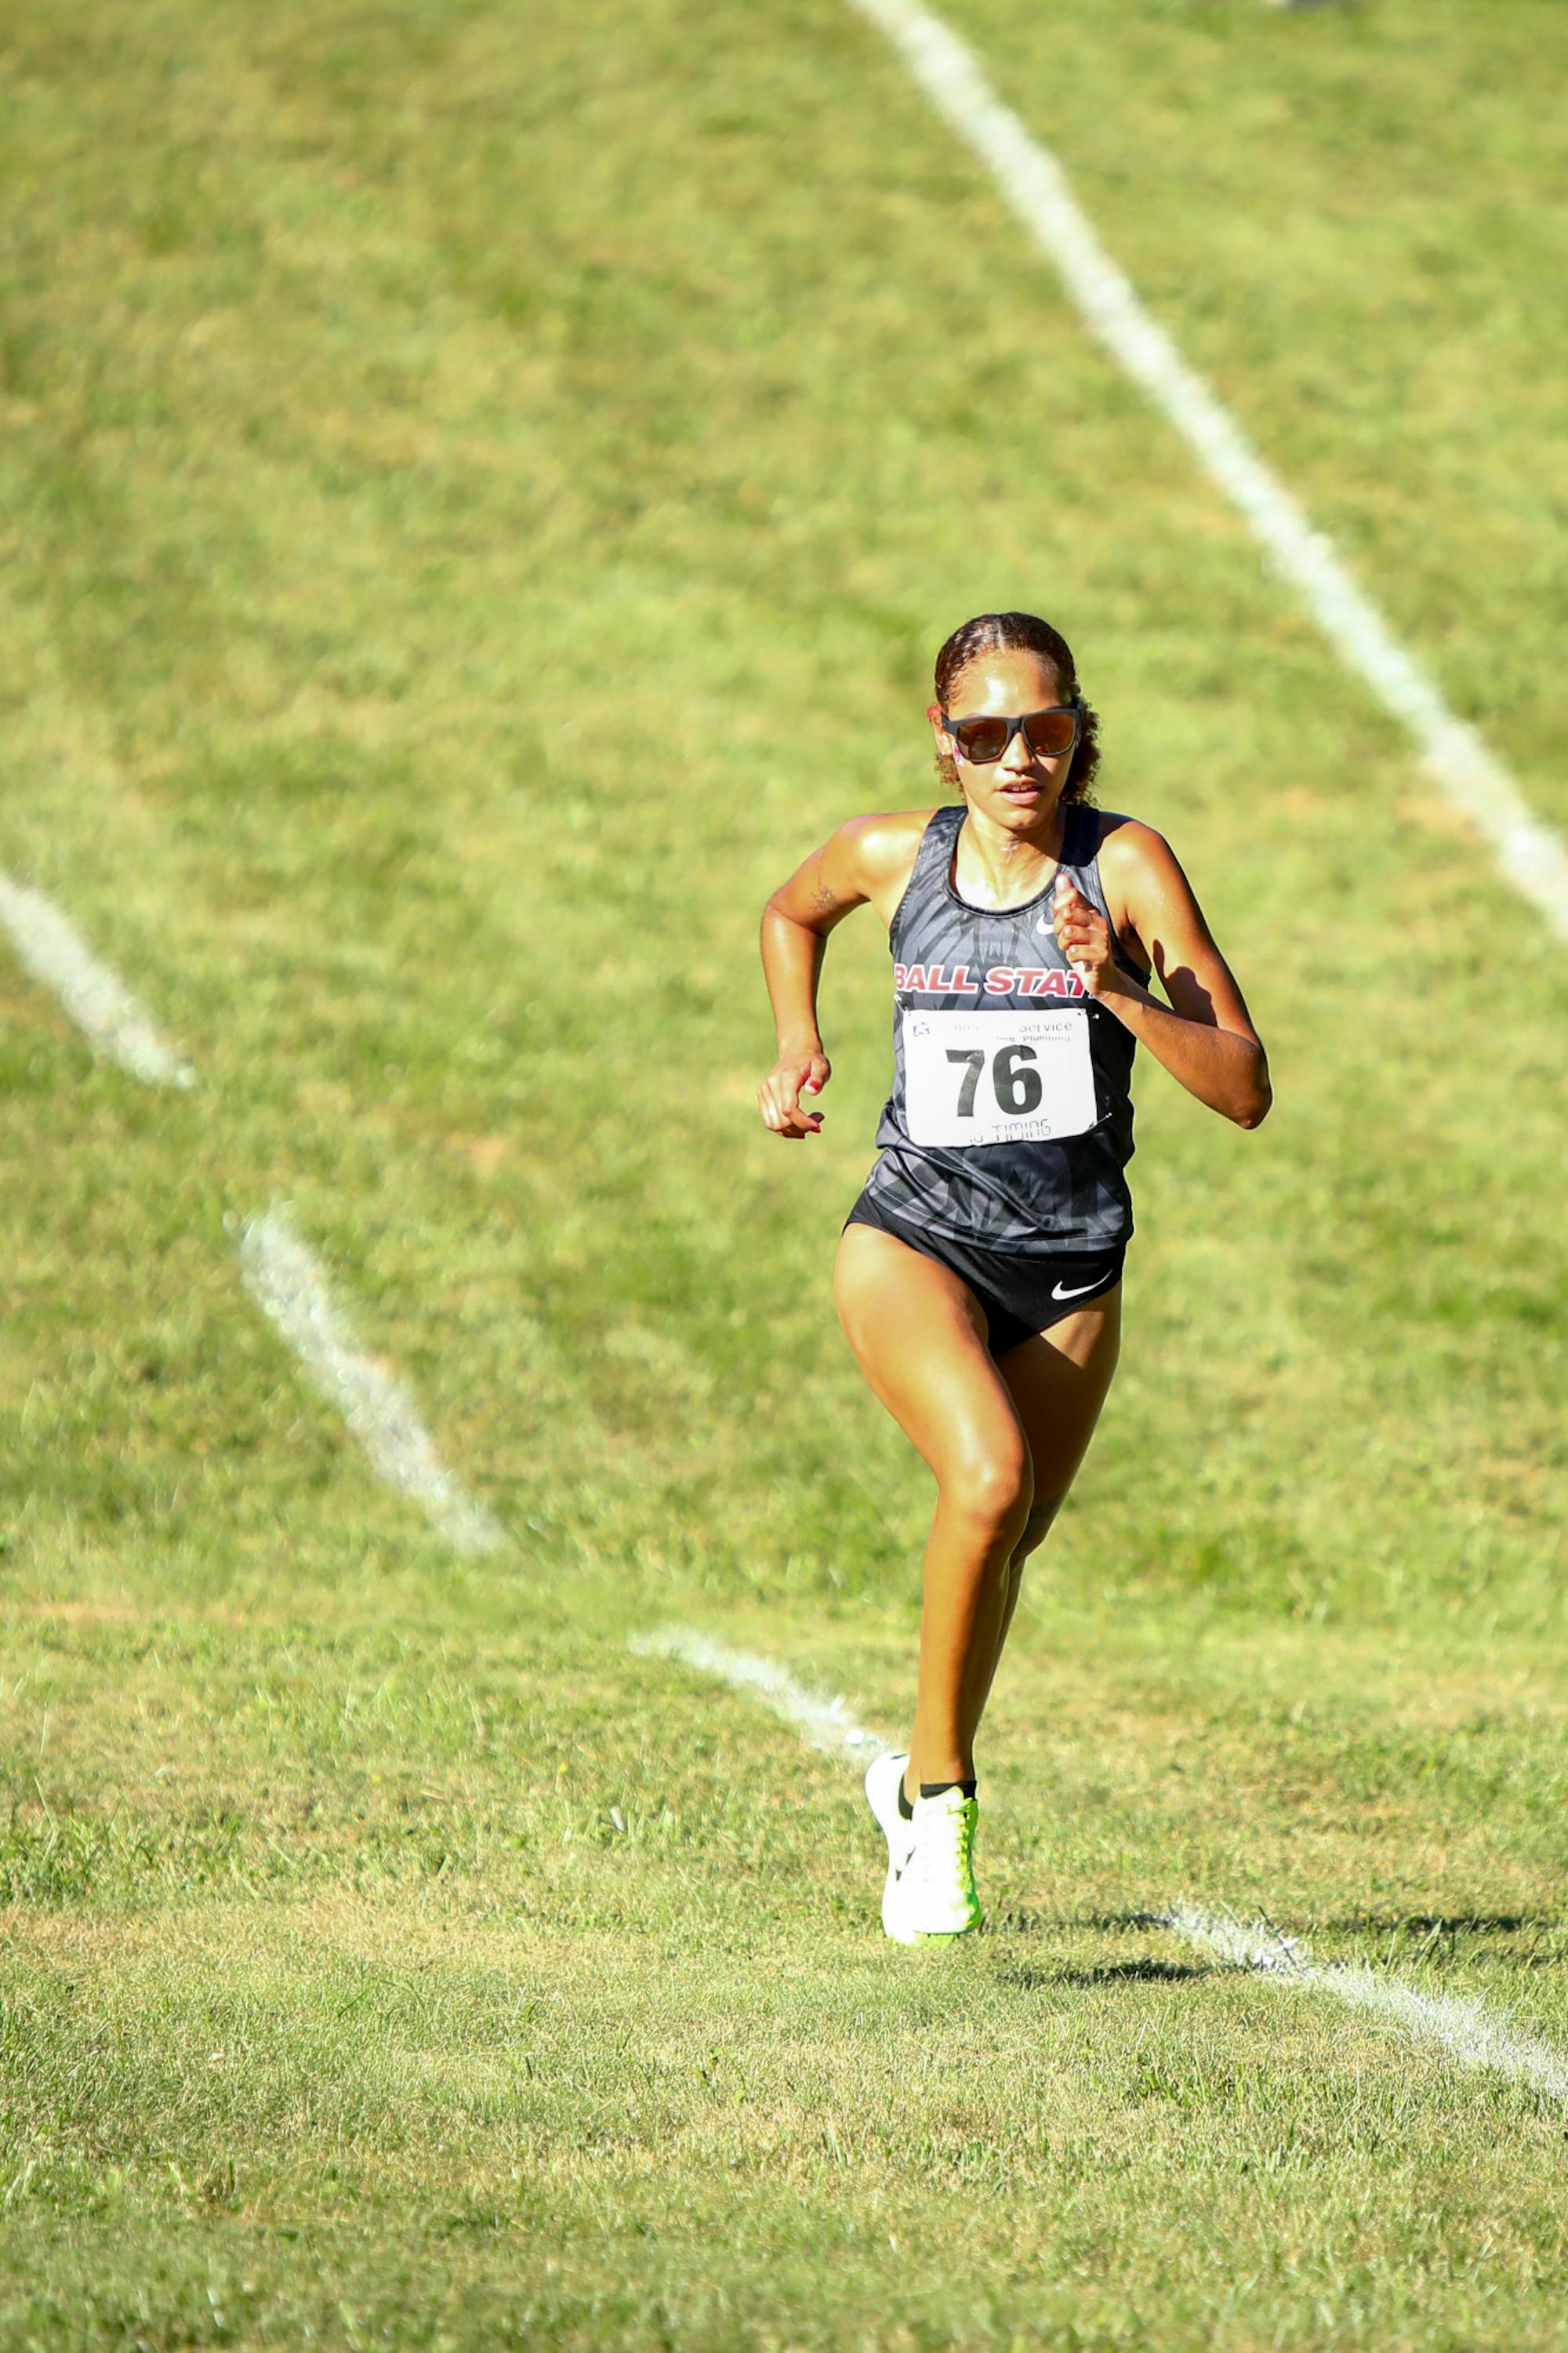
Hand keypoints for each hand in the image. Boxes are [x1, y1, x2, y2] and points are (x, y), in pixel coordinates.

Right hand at [758, 1048, 830, 1139]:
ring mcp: (764, 1092)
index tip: (818, 1126)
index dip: (802, 1122)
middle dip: (800, 1127)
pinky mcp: (762, 1098)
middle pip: (781, 1120)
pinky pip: (770, 1122)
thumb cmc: (812, 1061)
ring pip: (773, 1125)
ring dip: (793, 1131)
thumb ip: (819, 1077)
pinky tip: (799, 1123)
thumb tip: (812, 1090)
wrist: (797, 1052)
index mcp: (785, 1077)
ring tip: (809, 1122)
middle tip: (818, 1120)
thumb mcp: (822, 1066)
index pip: (789, 1109)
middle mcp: (770, 1085)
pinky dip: (785, 1129)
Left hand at [1051, 874, 1118, 997]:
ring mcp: (1102, 938)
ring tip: (1071, 948)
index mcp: (1092, 911)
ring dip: (1064, 944)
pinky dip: (1071, 956)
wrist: (1102, 978)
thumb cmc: (1085, 949)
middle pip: (1067, 914)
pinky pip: (1075, 951)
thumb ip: (1065, 902)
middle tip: (1063, 938)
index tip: (1059, 920)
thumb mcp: (1072, 924)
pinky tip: (1079, 958)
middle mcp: (1099, 922)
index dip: (1057, 908)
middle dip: (1057, 928)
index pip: (1070, 897)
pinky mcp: (1101, 955)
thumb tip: (1061, 876)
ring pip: (1068, 932)